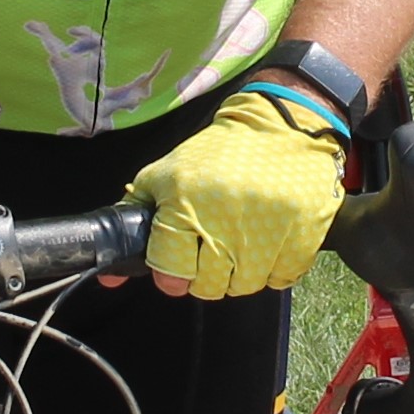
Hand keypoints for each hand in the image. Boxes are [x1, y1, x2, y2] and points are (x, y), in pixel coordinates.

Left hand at [126, 88, 348, 297]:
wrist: (282, 126)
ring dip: (241, 272)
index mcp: (185, 201)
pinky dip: (274, 267)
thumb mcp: (167, 175)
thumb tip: (109, 278)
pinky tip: (271, 238)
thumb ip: (137, 221)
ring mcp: (268, 229)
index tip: (180, 261)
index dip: (171, 272)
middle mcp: (225, 219)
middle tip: (214, 247)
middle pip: (208, 287)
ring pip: (244, 287)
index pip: (170, 270)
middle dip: (206, 274)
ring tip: (243, 239)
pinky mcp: (303, 235)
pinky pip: (281, 279)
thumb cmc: (218, 155)